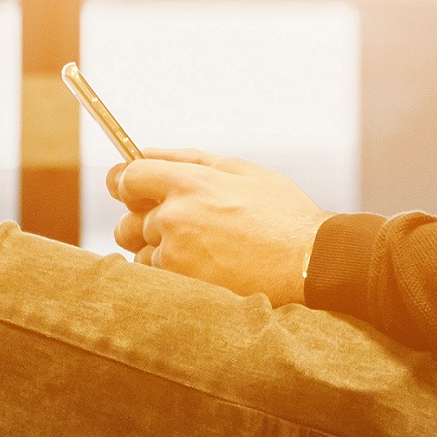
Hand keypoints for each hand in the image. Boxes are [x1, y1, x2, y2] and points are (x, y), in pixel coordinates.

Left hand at [108, 148, 325, 303]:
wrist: (308, 263)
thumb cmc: (281, 215)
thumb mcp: (242, 171)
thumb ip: (188, 158)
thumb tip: (144, 151)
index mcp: (189, 183)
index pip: (128, 178)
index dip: (127, 184)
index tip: (136, 192)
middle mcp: (175, 218)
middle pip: (127, 221)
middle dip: (144, 224)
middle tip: (181, 228)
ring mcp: (175, 255)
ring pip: (140, 253)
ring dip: (158, 252)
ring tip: (200, 252)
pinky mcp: (180, 286)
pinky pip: (156, 279)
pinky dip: (171, 275)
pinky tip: (204, 270)